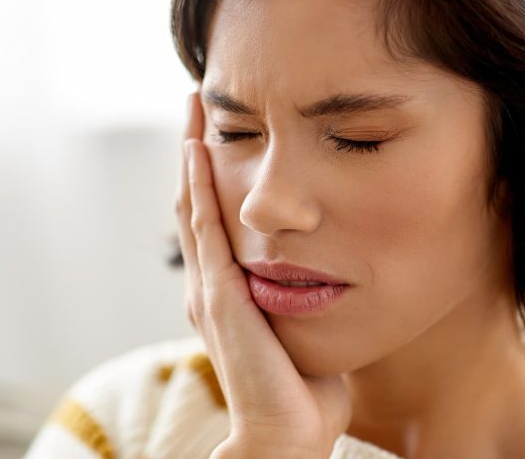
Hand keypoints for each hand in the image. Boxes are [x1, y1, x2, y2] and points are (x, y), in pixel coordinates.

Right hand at [174, 92, 351, 457]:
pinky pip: (204, 231)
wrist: (287, 432)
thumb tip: (333, 273)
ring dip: (191, 153)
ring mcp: (208, 289)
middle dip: (194, 149)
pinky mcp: (219, 296)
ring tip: (193, 106)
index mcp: (225, 292)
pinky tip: (198, 150)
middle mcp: (207, 285)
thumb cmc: (304, 389)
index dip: (210, 174)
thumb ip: (306, 297)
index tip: (219, 129)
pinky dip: (197, 187)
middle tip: (196, 99)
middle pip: (193, 201)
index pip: (212, 219)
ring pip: (192, 205)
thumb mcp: (303, 328)